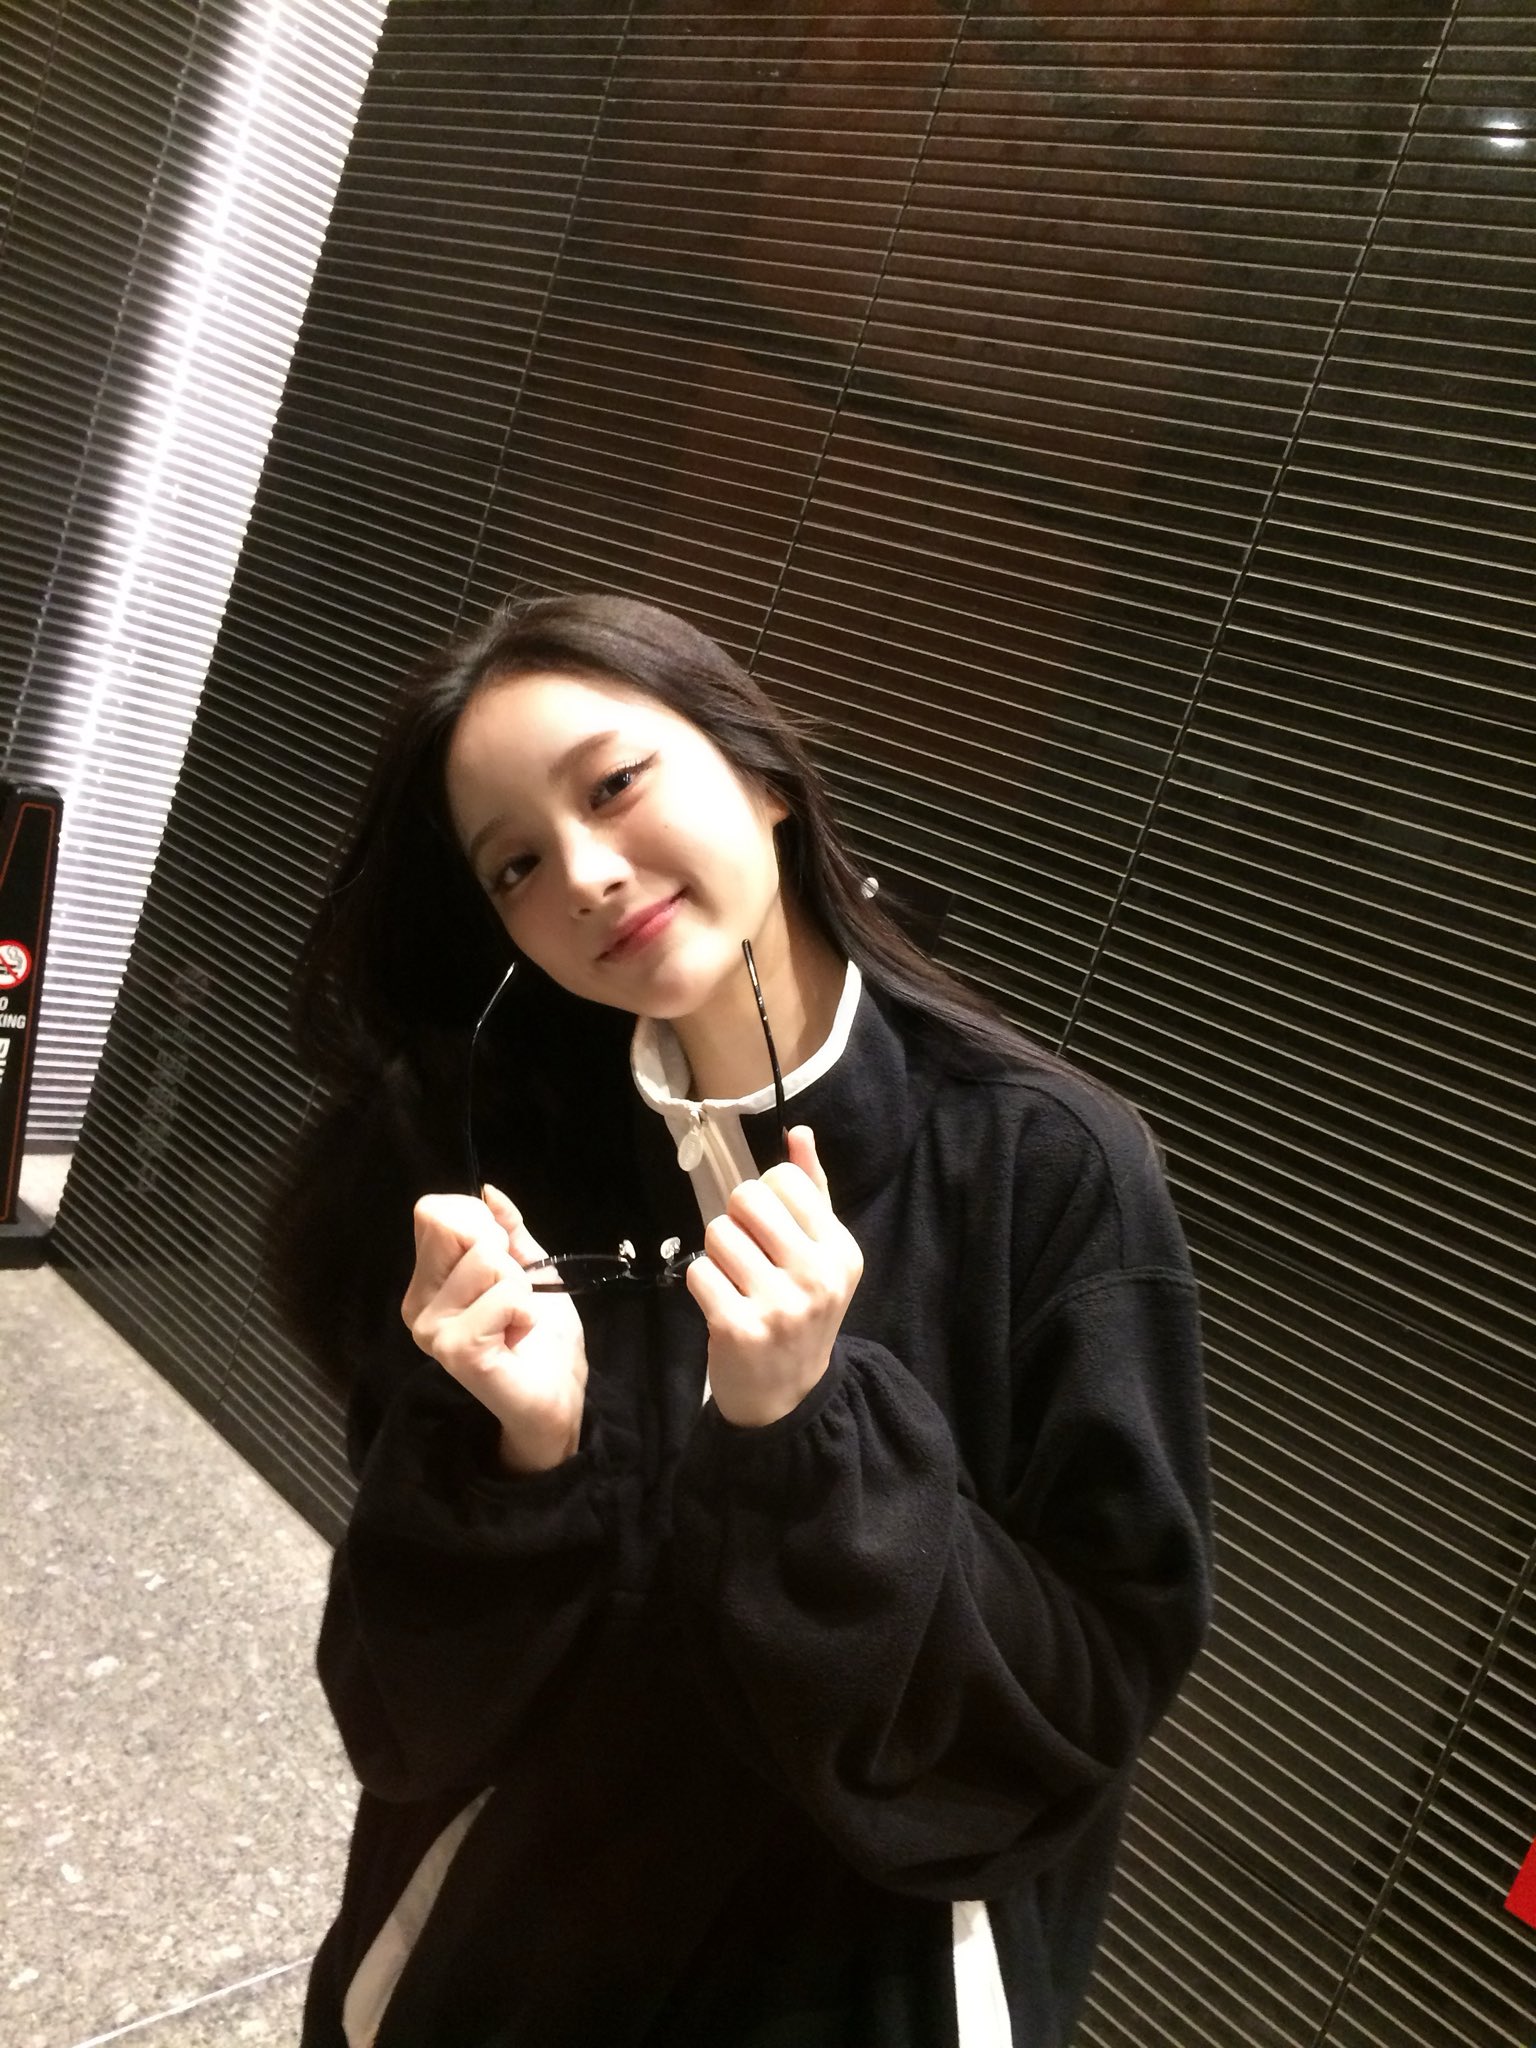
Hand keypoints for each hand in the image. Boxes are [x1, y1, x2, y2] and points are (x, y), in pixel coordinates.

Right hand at [401, 1185, 587, 1472]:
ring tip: (516, 1320)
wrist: (557, 1395)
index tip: (503, 1260)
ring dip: (519, 1287)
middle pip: (455, 1227)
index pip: (434, 1213)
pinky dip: (524, 1310)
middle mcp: (418, 1304)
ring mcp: (432, 1329)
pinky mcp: (457, 1349)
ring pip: (486, 1261)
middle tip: (512, 1295)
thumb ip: (508, 1229)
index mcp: (428, 1282)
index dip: (480, 1223)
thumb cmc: (540, 1335)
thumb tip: (488, 1191)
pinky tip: (518, 1335)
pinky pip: (502, 1296)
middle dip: (502, 1253)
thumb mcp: (530, 1268)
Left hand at [685, 1127, 862, 1427]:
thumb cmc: (800, 1312)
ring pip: (717, 1233)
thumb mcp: (819, 1254)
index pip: (784, 1180)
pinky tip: (721, 1302)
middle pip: (746, 1198)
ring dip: (716, 1253)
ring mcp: (779, 1305)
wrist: (787, 1396)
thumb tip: (798, 1132)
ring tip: (735, 1280)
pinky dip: (701, 1282)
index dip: (764, 1197)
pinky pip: (697, 1271)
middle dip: (736, 1218)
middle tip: (746, 1252)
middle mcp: (817, 1276)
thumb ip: (812, 1191)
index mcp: (840, 1251)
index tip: (770, 1229)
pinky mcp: (738, 1328)